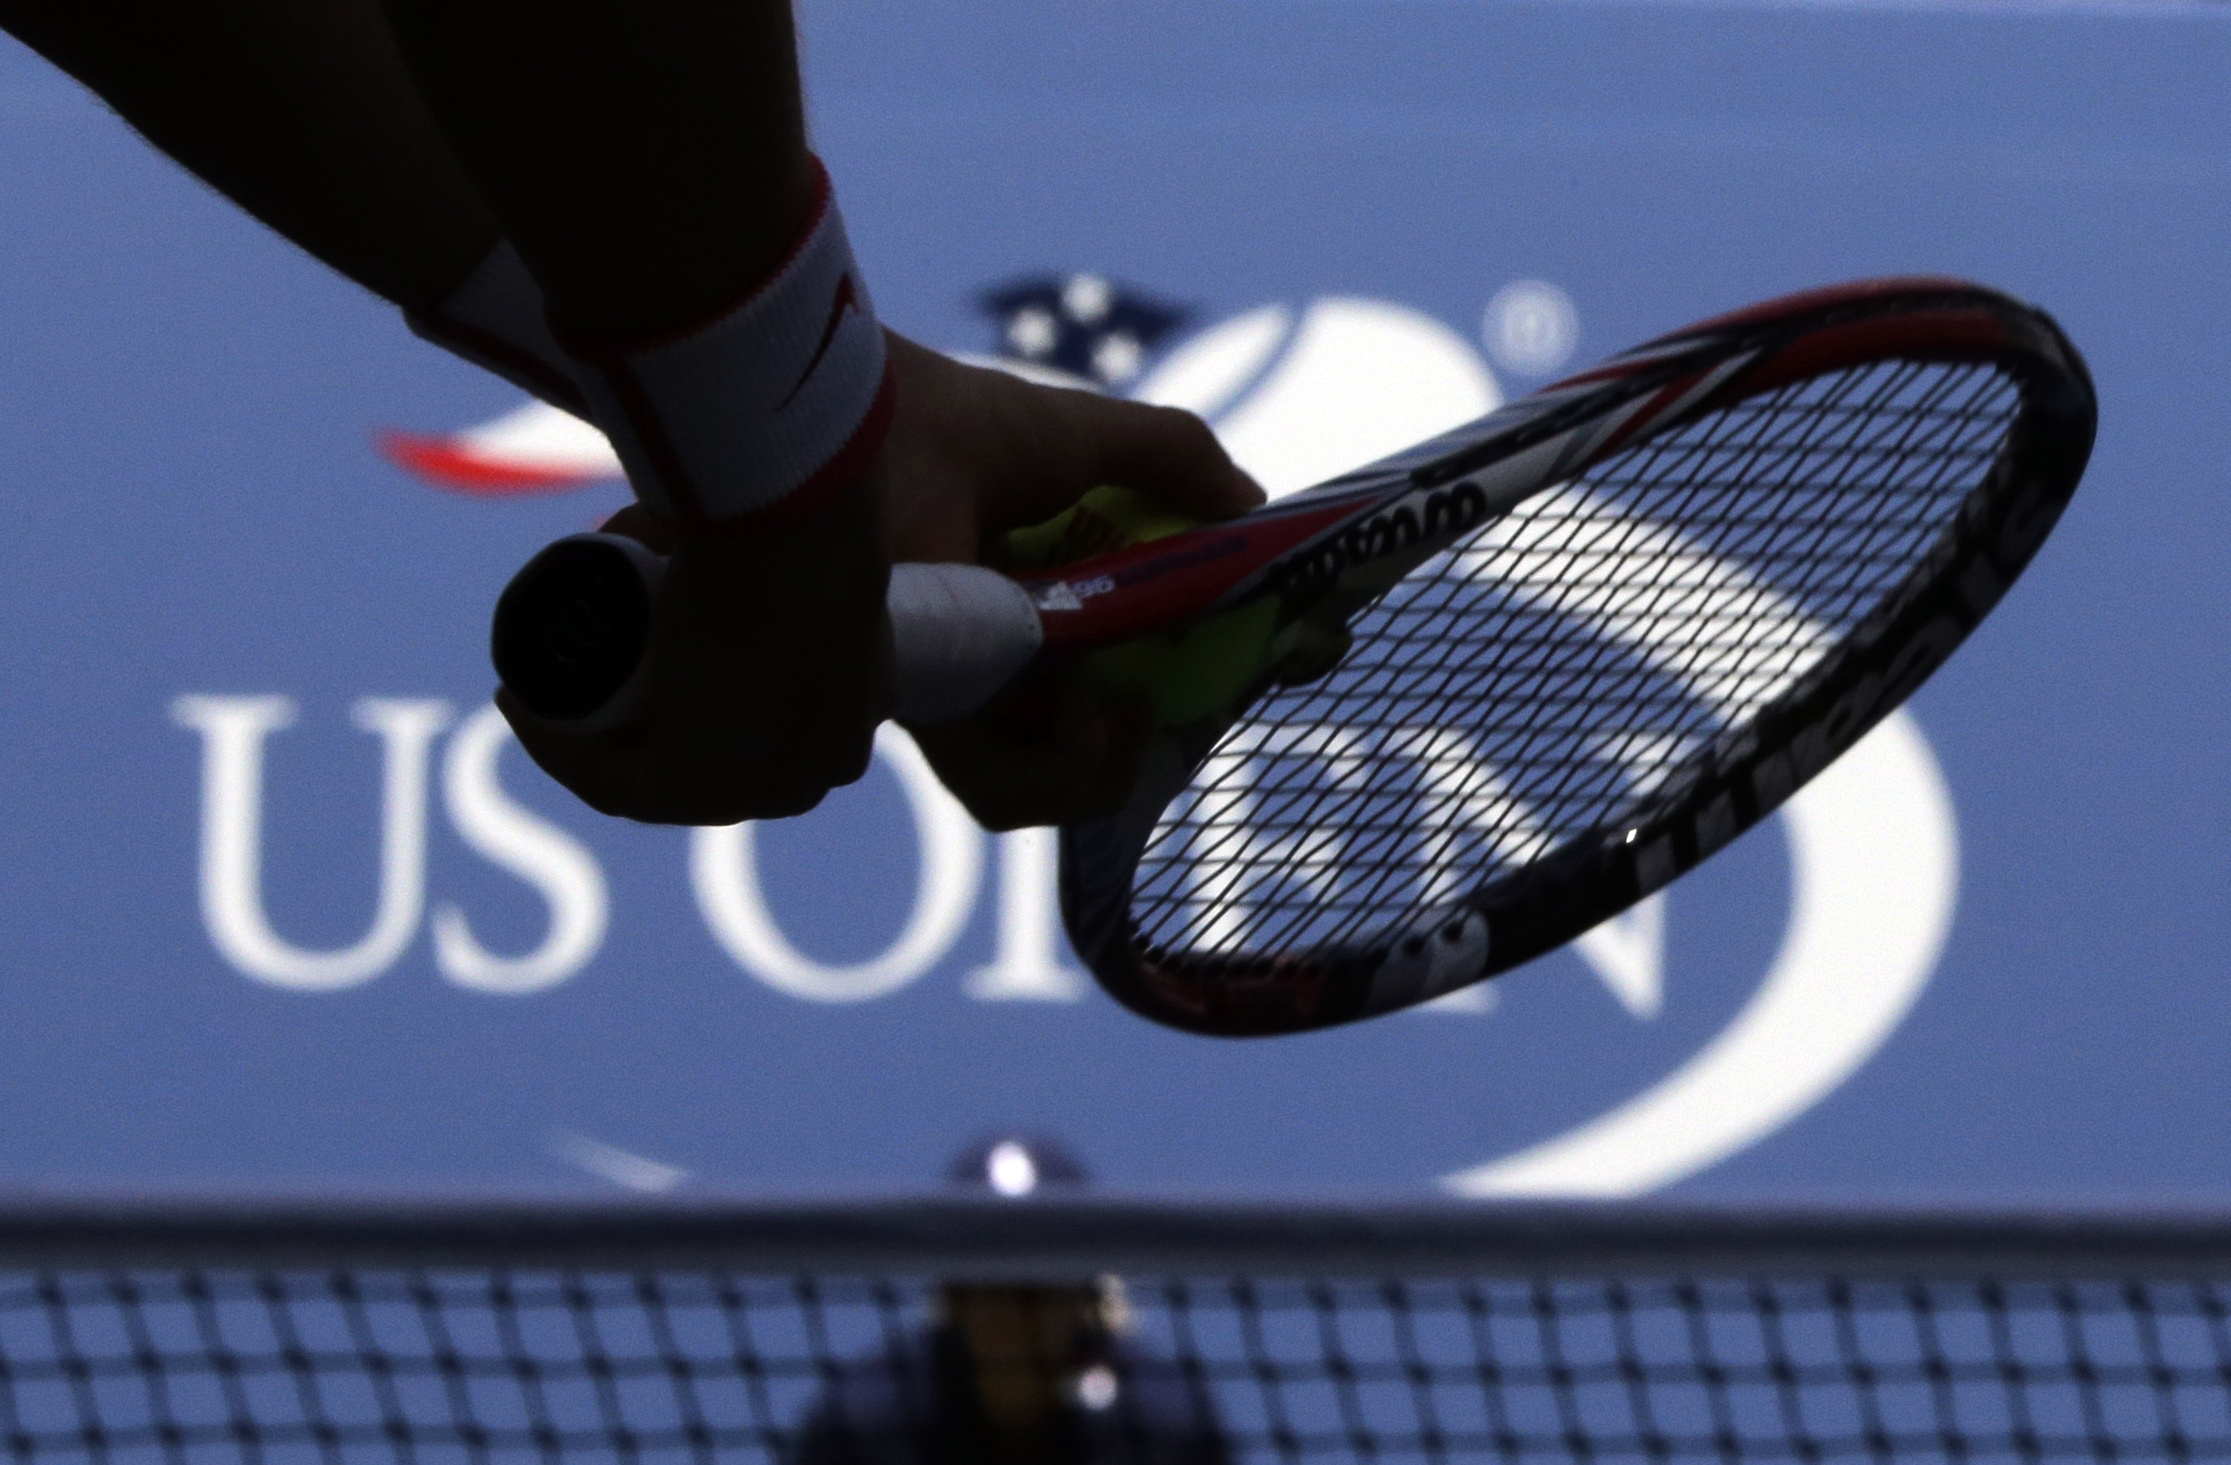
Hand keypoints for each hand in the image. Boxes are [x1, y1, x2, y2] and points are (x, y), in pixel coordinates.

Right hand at [496, 479, 890, 824]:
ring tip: (535, 687)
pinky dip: (561, 750)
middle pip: (700, 758)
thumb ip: (765, 512)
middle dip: (624, 722)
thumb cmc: (799, 514)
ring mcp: (766, 792)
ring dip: (583, 741)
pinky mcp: (706, 792)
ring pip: (656, 782)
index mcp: (854, 716)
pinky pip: (618, 789)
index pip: (746, 725)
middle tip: (566, 668)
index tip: (610, 648)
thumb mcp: (786, 525)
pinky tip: (524, 708)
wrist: (800, 535)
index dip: (669, 694)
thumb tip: (707, 501)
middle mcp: (817, 771)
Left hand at [880, 333, 1262, 829]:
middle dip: (1151, 746)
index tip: (1259, 668)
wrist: (857, 423)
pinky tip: (1094, 709)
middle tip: (1190, 705)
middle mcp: (982, 659)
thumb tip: (1254, 507)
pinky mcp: (925, 716)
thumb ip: (1172, 460)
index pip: (1111, 677)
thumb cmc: (949, 421)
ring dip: (1109, 766)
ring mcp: (952, 696)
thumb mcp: (1085, 439)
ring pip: (1042, 788)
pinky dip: (1068, 766)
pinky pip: (1006, 786)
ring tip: (1131, 711)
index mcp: (1020, 603)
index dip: (1188, 688)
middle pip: (1079, 750)